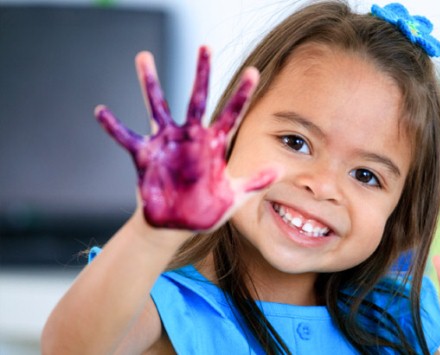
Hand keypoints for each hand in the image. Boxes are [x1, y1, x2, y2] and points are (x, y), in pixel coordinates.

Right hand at [95, 46, 276, 230]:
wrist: (177, 226)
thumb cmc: (206, 211)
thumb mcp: (234, 197)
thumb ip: (254, 182)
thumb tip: (280, 170)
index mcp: (214, 145)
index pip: (232, 114)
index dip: (242, 94)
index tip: (254, 72)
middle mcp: (191, 137)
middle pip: (198, 98)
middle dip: (202, 74)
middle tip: (205, 46)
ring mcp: (167, 143)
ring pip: (158, 107)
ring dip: (150, 83)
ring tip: (144, 57)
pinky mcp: (145, 155)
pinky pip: (126, 137)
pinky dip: (113, 126)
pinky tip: (101, 111)